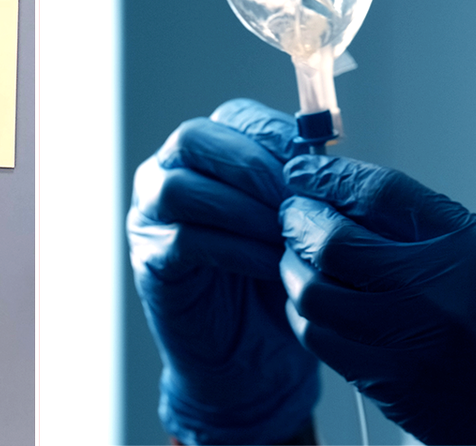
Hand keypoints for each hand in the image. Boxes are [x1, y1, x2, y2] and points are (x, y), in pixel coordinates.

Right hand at [128, 99, 317, 444]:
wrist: (255, 358)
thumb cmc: (279, 282)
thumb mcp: (299, 223)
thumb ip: (303, 183)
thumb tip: (323, 151)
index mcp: (209, 153)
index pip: (232, 117)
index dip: (273, 133)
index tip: (316, 162)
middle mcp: (169, 174)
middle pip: (193, 140)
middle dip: (251, 165)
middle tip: (296, 199)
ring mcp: (152, 216)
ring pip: (180, 188)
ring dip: (241, 208)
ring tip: (285, 236)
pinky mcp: (152, 261)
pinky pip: (185, 241)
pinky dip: (235, 249)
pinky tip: (272, 265)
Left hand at [279, 155, 475, 444]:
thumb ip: (420, 224)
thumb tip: (341, 190)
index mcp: (473, 252)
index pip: (382, 194)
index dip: (331, 176)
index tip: (302, 169)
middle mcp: (441, 297)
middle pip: (335, 242)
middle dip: (299, 221)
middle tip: (292, 213)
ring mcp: (410, 345)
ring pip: (314, 293)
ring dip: (293, 267)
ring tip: (298, 256)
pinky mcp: (386, 384)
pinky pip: (318, 338)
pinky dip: (303, 312)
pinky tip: (311, 300)